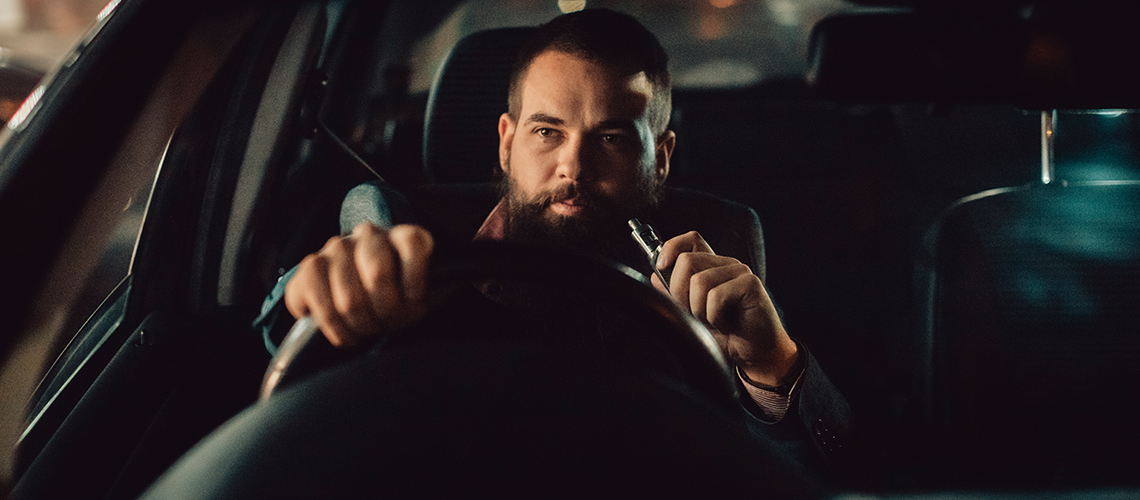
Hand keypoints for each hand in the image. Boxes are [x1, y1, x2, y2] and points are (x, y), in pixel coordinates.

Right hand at [284, 222, 434, 347]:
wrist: (360, 302)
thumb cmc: (397, 300)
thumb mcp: (418, 301)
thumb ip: (417, 299)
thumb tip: (408, 302)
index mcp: (403, 237)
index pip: (412, 242)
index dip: (415, 273)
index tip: (414, 298)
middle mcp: (369, 235)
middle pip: (378, 275)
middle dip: (385, 312)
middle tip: (386, 324)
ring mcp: (336, 247)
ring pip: (348, 298)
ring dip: (359, 325)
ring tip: (364, 331)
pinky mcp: (309, 267)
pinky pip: (319, 304)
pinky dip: (332, 328)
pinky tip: (342, 333)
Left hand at [655, 231, 798, 385]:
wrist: (754, 353)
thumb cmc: (725, 333)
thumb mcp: (691, 313)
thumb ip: (674, 294)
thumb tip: (654, 277)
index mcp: (711, 266)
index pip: (690, 239)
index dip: (672, 248)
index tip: (661, 267)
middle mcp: (725, 264)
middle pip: (686, 261)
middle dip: (680, 294)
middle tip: (695, 314)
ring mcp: (739, 271)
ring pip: (699, 281)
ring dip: (699, 310)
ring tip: (713, 321)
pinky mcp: (750, 284)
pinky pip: (716, 296)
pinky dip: (714, 317)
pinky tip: (726, 324)